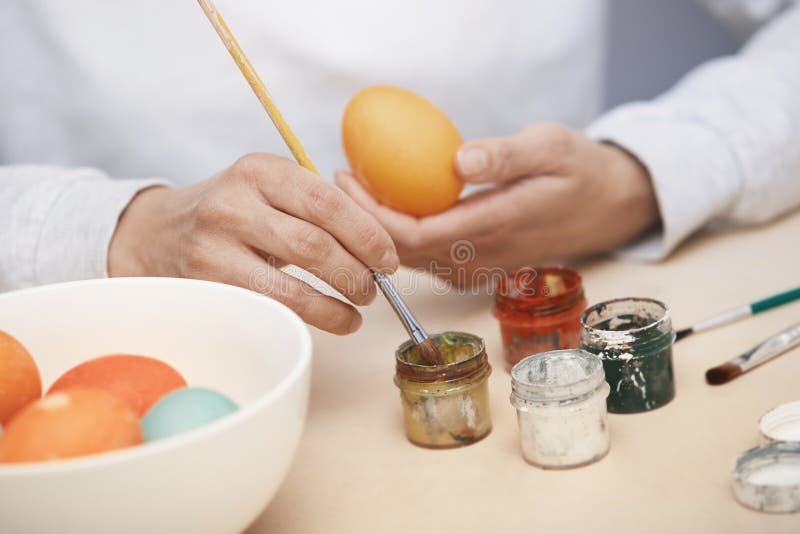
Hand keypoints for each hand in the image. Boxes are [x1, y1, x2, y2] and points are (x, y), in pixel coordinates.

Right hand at [108, 153, 398, 333]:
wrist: (157, 232)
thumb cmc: (233, 211)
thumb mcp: (268, 188)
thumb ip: (315, 206)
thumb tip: (379, 245)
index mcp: (260, 169)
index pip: (326, 201)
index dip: (368, 233)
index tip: (389, 258)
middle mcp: (235, 202)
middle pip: (314, 243)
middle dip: (358, 271)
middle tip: (376, 286)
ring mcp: (216, 246)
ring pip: (293, 282)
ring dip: (338, 300)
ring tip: (360, 306)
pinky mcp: (208, 285)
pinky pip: (272, 306)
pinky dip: (315, 316)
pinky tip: (335, 317)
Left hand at [336, 123, 658, 284]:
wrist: (605, 209)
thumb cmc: (578, 171)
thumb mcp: (552, 147)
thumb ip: (507, 156)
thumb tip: (458, 160)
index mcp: (495, 227)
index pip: (414, 234)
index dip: (371, 213)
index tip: (347, 178)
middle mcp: (480, 257)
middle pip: (401, 253)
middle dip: (362, 222)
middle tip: (340, 180)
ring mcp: (478, 268)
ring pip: (410, 260)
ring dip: (377, 230)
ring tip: (356, 190)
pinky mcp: (476, 268)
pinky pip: (426, 259)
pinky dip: (398, 235)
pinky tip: (390, 205)